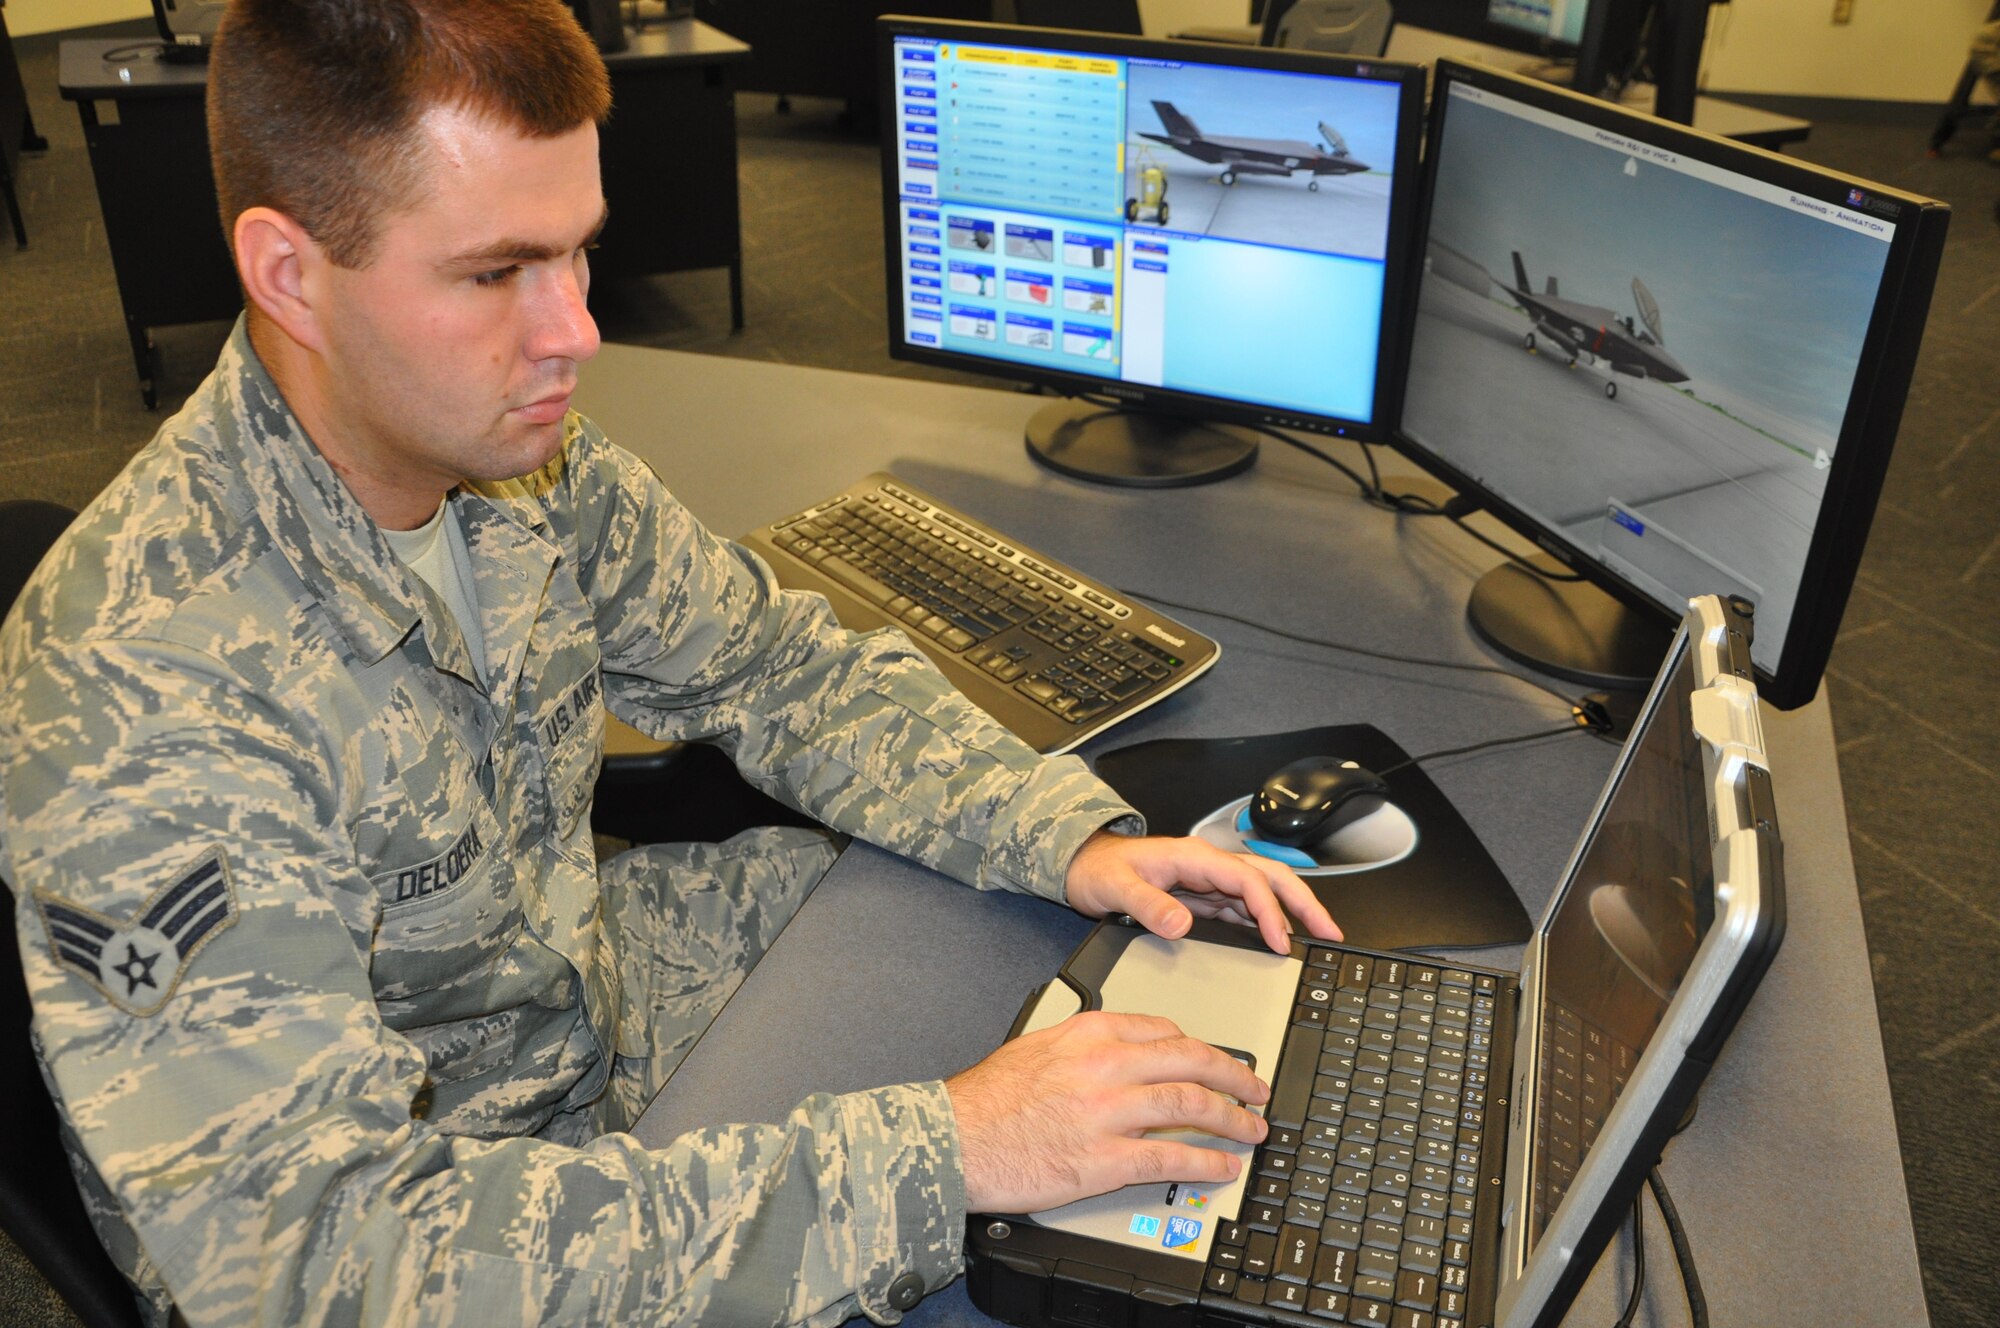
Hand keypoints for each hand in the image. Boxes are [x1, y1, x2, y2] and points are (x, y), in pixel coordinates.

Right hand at [946, 1010, 1269, 1212]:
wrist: (952, 1140)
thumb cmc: (983, 1101)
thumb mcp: (1034, 1047)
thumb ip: (1080, 1045)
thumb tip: (1118, 1051)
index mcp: (1087, 1033)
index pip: (1162, 1031)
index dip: (1200, 1047)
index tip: (1215, 1060)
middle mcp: (1104, 1066)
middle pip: (1191, 1060)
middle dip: (1235, 1075)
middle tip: (1256, 1089)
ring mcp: (1107, 1113)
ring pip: (1191, 1105)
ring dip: (1232, 1118)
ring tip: (1252, 1129)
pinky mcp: (1104, 1160)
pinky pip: (1171, 1157)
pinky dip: (1206, 1161)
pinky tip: (1223, 1166)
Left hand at [1063, 831, 1342, 953]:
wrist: (1082, 865)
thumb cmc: (1098, 870)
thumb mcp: (1115, 887)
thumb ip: (1147, 904)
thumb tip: (1180, 923)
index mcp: (1194, 858)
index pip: (1247, 880)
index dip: (1269, 910)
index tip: (1280, 941)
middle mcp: (1208, 865)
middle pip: (1271, 877)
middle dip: (1304, 903)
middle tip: (1331, 933)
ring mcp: (1208, 881)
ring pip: (1264, 892)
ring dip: (1293, 913)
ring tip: (1318, 940)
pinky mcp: (1203, 896)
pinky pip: (1244, 907)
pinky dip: (1267, 922)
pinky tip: (1277, 942)